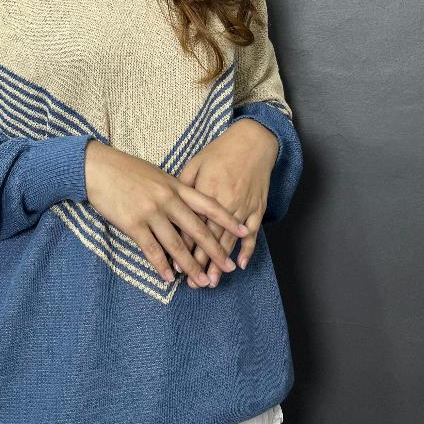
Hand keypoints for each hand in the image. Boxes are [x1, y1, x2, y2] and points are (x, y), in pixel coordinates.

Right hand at [83, 140, 251, 285]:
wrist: (97, 168)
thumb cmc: (127, 170)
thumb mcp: (157, 175)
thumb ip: (174, 190)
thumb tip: (189, 206)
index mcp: (176, 186)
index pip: (209, 204)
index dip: (228, 219)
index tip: (245, 230)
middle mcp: (167, 199)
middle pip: (197, 229)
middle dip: (215, 251)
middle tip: (228, 267)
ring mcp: (151, 212)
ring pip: (176, 244)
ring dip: (191, 266)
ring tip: (202, 280)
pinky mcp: (133, 223)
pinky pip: (151, 249)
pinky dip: (161, 266)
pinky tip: (169, 278)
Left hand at [176, 119, 278, 286]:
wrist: (253, 141)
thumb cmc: (220, 152)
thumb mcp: (195, 163)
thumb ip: (181, 185)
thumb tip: (167, 203)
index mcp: (205, 191)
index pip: (191, 225)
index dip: (183, 246)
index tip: (174, 264)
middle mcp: (224, 201)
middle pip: (210, 237)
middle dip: (201, 262)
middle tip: (192, 282)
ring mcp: (242, 206)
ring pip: (229, 239)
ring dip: (221, 262)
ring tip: (213, 281)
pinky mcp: (256, 207)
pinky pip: (252, 231)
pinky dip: (248, 248)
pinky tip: (242, 263)